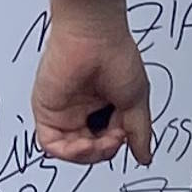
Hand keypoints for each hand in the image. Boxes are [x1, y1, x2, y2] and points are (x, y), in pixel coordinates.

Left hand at [32, 0, 153, 165]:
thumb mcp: (136, 101)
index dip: (117, 146)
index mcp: (103, 106)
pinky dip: (68, 152)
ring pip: (71, 151)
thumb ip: (139, 132)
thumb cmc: (114, 54)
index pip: (107, 141)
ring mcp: (64, 111)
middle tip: (115, 139)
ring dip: (88, 154)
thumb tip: (144, 156)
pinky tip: (83, 144)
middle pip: (90, 149)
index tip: (125, 136)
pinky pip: (51, 144)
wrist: (93, 35)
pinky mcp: (47, 111)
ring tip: (100, 142)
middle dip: (104, 151)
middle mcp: (82, 109)